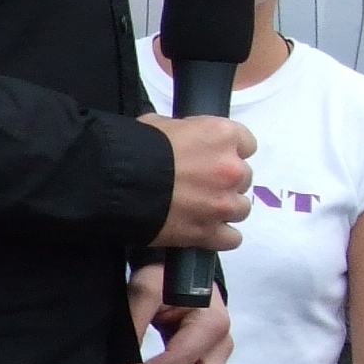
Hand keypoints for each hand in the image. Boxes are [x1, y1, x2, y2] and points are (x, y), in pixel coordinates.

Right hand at [137, 113, 256, 249]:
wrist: (117, 184)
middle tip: (200, 183)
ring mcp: (223, 203)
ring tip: (200, 208)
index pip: (247, 143)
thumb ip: (184, 132)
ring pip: (241, 208)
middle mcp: (231, 169)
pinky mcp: (210, 232)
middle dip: (224, 181)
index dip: (228, 151)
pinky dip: (220, 235)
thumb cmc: (134, 150)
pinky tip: (204, 230)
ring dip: (224, 207)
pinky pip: (232, 238)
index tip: (213, 157)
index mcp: (222, 136)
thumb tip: (181, 139)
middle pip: (243, 177)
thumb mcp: (159, 124)